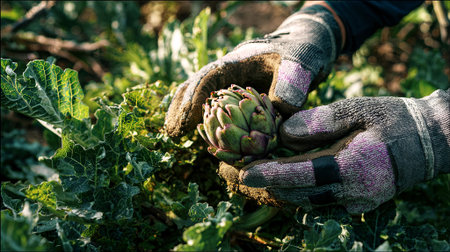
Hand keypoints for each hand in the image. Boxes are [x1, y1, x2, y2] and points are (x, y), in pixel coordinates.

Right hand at [165, 4, 342, 136]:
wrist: (307, 46)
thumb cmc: (302, 51)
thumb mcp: (301, 63)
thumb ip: (292, 84)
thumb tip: (280, 112)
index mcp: (238, 62)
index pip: (208, 79)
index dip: (194, 99)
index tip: (185, 121)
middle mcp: (229, 73)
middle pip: (196, 86)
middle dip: (181, 108)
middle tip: (171, 132)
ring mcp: (232, 84)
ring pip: (201, 97)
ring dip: (186, 114)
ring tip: (175, 134)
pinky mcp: (239, 96)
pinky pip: (216, 108)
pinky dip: (205, 120)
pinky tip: (202, 137)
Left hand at [219, 90, 449, 213]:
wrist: (431, 142)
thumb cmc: (394, 119)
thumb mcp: (359, 109)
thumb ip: (321, 121)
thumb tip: (285, 133)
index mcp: (354, 167)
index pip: (302, 175)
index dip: (271, 175)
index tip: (244, 174)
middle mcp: (354, 192)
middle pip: (300, 193)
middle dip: (269, 184)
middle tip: (242, 171)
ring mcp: (357, 202)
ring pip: (308, 200)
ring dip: (282, 188)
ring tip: (259, 172)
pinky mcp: (359, 203)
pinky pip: (321, 200)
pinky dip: (301, 189)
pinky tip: (288, 176)